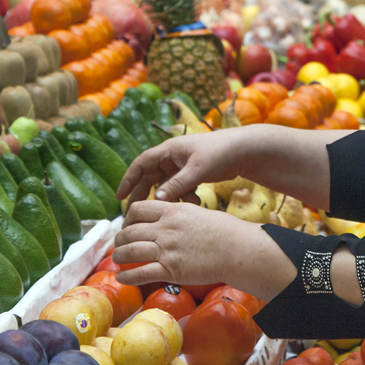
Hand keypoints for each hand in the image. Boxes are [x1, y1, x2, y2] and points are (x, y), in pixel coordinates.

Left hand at [113, 201, 236, 286]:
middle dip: (120, 239)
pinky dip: (127, 277)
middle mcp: (165, 228)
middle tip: (120, 244)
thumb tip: (165, 219)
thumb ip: (177, 215)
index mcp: (172, 211)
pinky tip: (122, 277)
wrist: (237, 250)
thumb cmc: (224, 231)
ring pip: (130, 252)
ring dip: (120, 257)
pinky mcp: (170, 270)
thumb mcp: (197, 212)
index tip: (128, 225)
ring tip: (117, 260)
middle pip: (130, 231)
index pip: (138, 209)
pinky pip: (140, 273)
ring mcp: (166, 250)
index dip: (128, 218)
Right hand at [115, 128, 255, 204]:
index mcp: (169, 150)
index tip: (119, 198)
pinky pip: (180, 187)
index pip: (141, 164)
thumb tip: (158, 200)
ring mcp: (182, 165)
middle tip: (136, 214)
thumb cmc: (220, 153)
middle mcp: (172, 156)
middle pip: (150, 177)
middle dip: (145, 195)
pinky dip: (184, 196)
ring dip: (169, 198)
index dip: (128, 180)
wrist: (245, 150)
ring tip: (171, 211)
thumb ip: (178, 185)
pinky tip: (195, 203)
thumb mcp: (197, 169)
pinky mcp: (193, 172)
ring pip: (167, 185)